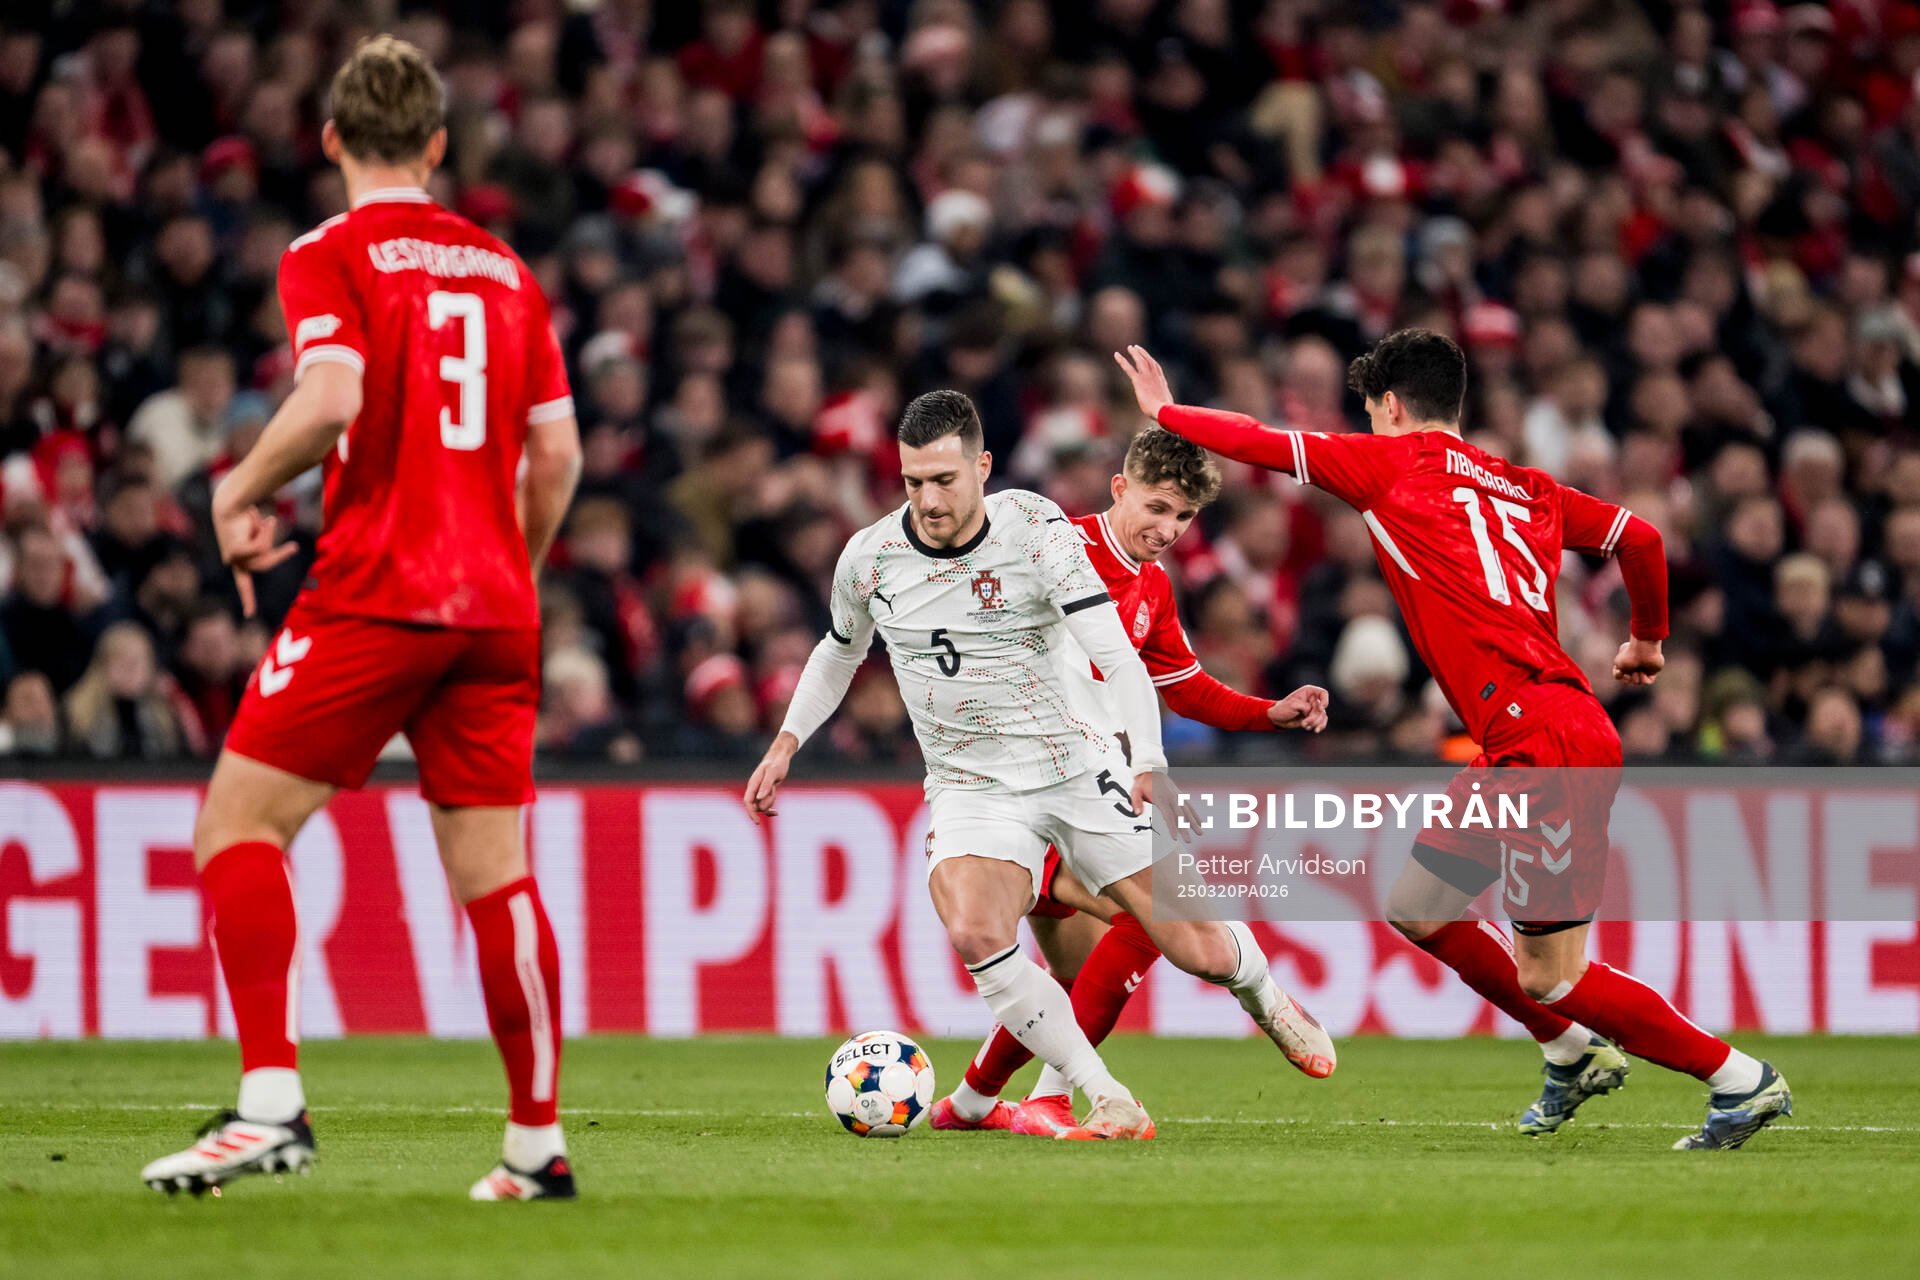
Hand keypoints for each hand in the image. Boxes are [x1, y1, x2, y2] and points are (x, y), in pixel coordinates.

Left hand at [212, 500, 296, 617]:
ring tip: (266, 520)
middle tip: (294, 547)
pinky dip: (263, 531)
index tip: (249, 616)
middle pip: (265, 565)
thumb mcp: (261, 535)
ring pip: (264, 556)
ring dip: (268, 536)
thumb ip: (267, 546)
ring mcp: (233, 558)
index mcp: (237, 561)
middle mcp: (233, 562)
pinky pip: (260, 548)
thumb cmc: (244, 517)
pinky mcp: (235, 552)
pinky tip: (253, 517)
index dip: (248, 599)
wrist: (231, 503)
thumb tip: (279, 544)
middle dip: (280, 555)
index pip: (243, 584)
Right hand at [743, 734, 796, 823]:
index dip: (751, 812)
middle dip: (766, 803)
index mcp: (753, 784)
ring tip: (775, 787)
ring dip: (771, 801)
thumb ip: (766, 785)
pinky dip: (770, 810)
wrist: (780, 758)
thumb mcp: (773, 772)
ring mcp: (759, 792)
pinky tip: (776, 813)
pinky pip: (765, 806)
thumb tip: (759, 798)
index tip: (757, 821)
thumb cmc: (776, 763)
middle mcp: (754, 789)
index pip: (747, 802)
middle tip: (773, 789)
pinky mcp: (765, 793)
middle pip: (756, 806)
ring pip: (762, 806)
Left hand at [1113, 345, 1173, 420]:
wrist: (1163, 410)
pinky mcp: (1138, 381)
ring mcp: (1147, 377)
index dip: (1152, 361)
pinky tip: (1116, 355)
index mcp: (1162, 382)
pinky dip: (1122, 360)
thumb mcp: (1165, 406)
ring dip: (1135, 353)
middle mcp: (1155, 376)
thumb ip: (1163, 403)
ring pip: (1140, 360)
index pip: (1157, 368)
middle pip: (1149, 360)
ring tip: (1130, 347)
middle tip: (1136, 347)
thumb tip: (1165, 409)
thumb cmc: (1165, 412)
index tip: (1148, 357)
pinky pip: (1128, 368)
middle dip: (1143, 353)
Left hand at [1129, 769, 1197, 842]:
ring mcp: (1178, 795)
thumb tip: (1138, 813)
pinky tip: (1201, 822)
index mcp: (1161, 798)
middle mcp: (1172, 797)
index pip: (1168, 816)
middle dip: (1185, 829)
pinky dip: (1195, 814)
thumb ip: (1136, 802)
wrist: (1151, 769)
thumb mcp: (1135, 791)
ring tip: (1200, 833)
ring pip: (1187, 811)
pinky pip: (1189, 805)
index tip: (1175, 838)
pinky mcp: (1180, 794)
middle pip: (1180, 815)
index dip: (1172, 827)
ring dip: (1194, 822)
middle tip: (1189, 841)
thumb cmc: (1142, 783)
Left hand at [1269, 684, 1329, 731]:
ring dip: (1315, 723)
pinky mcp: (1312, 717)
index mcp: (1308, 691)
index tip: (1320, 709)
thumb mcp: (1293, 705)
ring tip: (1304, 726)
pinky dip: (1319, 726)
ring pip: (1323, 716)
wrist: (1277, 718)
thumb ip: (1306, 707)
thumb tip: (1314, 713)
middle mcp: (1313, 699)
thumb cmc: (1283, 708)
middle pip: (1322, 708)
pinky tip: (1315, 731)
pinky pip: (1322, 721)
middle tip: (1303, 723)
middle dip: (1314, 717)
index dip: (1325, 701)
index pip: (1323, 693)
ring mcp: (1313, 709)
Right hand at [1613, 637, 1663, 685]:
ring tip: (1637, 671)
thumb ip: (1618, 674)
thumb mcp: (1618, 664)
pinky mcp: (1652, 671)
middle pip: (1628, 680)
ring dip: (1635, 678)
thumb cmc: (1629, 655)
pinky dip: (1644, 679)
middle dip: (1627, 679)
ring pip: (1637, 682)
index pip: (1619, 674)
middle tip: (1628, 675)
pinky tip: (1643, 672)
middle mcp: (1634, 665)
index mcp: (1625, 661)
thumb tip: (1626, 677)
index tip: (1619, 671)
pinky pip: (1647, 682)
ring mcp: (1643, 668)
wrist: (1644, 650)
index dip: (1618, 675)